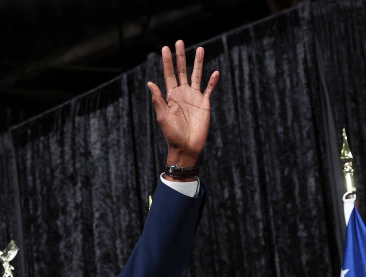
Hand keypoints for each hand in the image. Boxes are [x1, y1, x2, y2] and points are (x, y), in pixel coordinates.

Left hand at [147, 40, 218, 168]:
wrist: (186, 147)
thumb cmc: (172, 134)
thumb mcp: (162, 117)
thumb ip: (158, 100)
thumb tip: (150, 83)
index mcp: (171, 96)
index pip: (169, 74)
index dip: (167, 61)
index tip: (165, 48)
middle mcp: (182, 93)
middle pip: (182, 71)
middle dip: (181, 56)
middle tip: (180, 41)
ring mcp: (194, 97)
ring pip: (197, 75)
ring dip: (198, 63)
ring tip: (200, 49)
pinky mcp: (204, 103)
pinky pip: (209, 89)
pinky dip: (212, 81)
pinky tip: (215, 72)